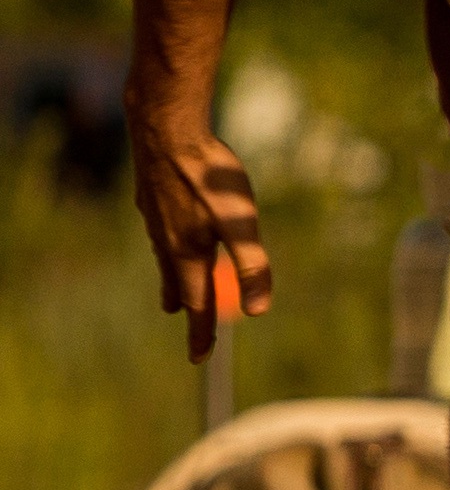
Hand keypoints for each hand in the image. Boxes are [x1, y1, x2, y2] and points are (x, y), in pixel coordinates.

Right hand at [138, 130, 269, 361]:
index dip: (201, 334)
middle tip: (189, 331)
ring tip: (172, 298)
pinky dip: (166, 252)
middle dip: (187, 311)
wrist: (166, 129)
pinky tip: (168, 240)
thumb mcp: (241, 223)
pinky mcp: (152, 199)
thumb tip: (257, 310)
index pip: (198, 306)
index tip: (199, 359)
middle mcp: (167, 242)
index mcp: (189, 254)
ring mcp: (156, 220)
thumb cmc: (208, 177)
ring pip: (166, 261)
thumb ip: (251, 266)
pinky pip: (160, 236)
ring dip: (173, 283)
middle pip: (179, 286)